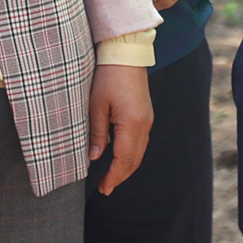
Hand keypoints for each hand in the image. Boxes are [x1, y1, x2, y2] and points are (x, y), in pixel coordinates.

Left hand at [87, 62, 153, 195]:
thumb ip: (97, 133)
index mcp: (132, 124)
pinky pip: (140, 142)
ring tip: (111, 177)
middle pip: (135, 160)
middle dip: (120, 176)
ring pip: (139, 152)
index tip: (103, 189)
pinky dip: (131, 155)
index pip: (124, 160)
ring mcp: (148, 119)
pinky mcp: (146, 114)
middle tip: (105, 188)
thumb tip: (95, 158)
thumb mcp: (96, 105)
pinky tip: (119, 157)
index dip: (114, 177)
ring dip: (126, 167)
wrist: (126, 53)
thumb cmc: (108, 76)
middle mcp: (145, 125)